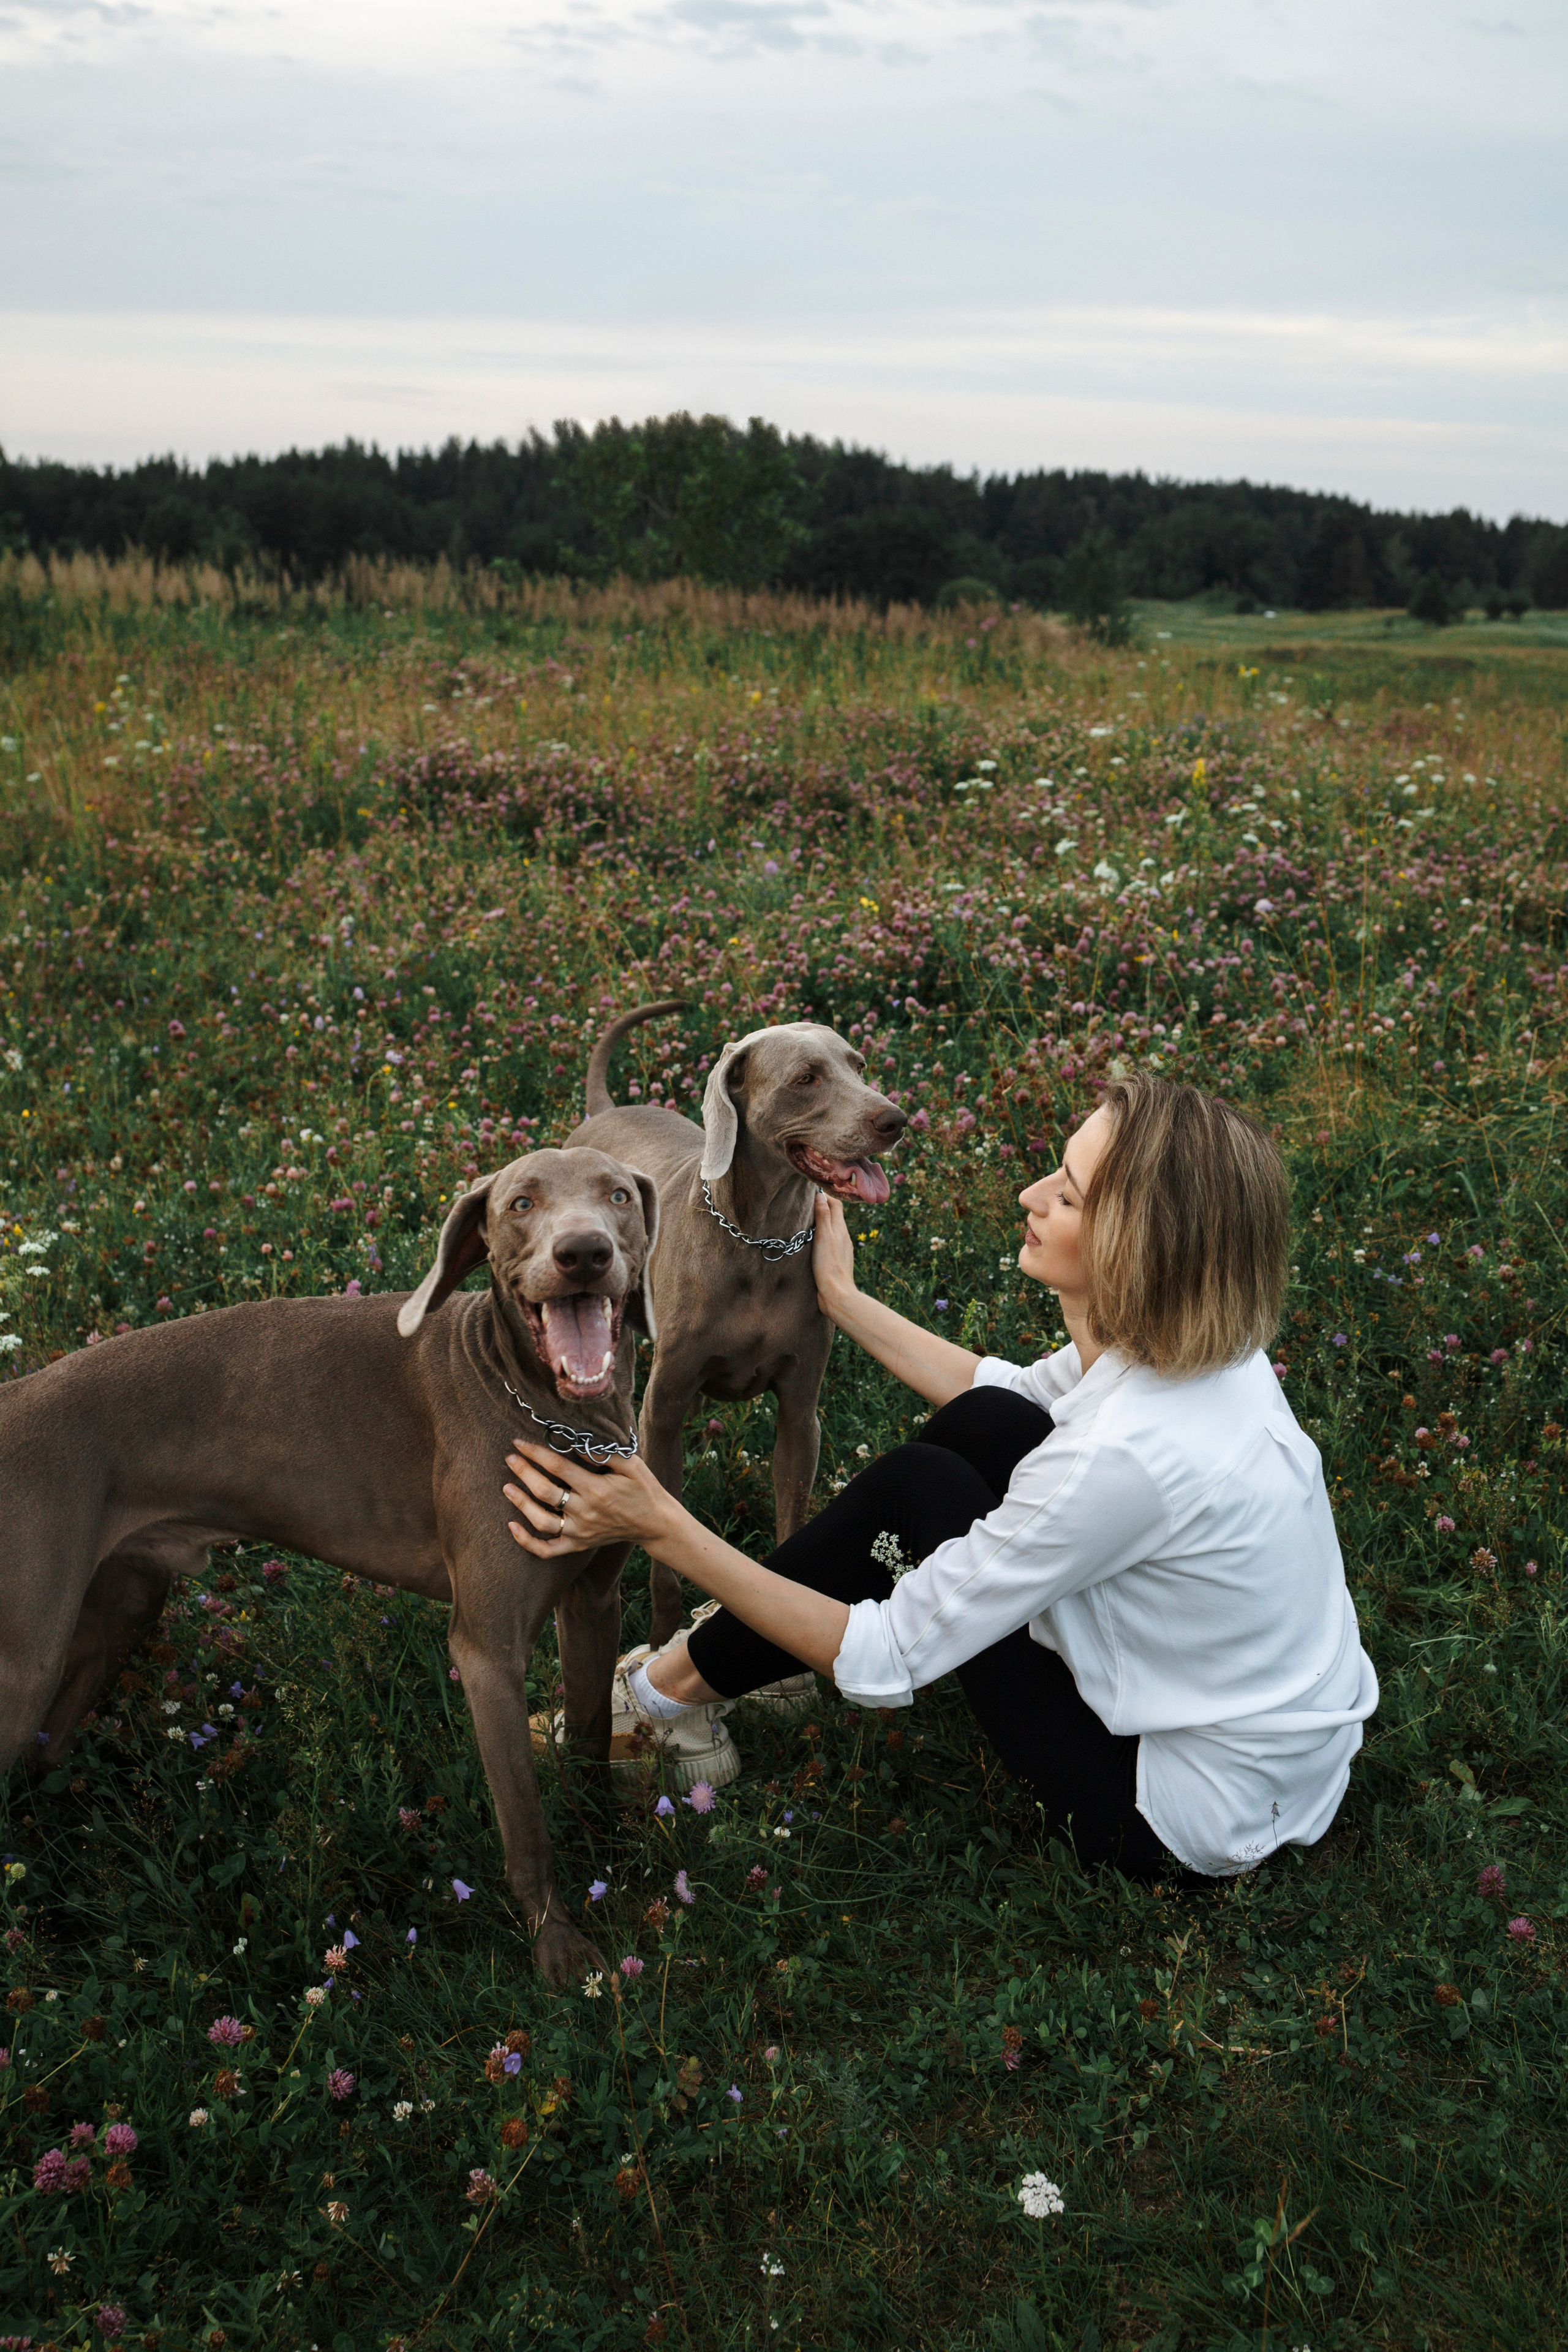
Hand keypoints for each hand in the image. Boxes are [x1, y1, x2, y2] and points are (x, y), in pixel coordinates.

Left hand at [502, 1441, 676, 1558]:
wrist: (655, 1523)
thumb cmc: (643, 1488)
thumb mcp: (631, 1465)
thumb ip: (604, 1453)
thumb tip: (575, 1443)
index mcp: (597, 1489)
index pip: (558, 1467)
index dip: (536, 1453)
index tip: (519, 1443)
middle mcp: (585, 1512)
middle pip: (545, 1492)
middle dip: (524, 1472)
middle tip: (509, 1459)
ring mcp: (580, 1532)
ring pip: (541, 1521)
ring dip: (520, 1503)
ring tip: (507, 1487)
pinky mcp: (578, 1545)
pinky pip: (547, 1549)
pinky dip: (526, 1541)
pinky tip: (512, 1526)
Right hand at [812, 1191, 857, 1319]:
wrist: (837, 1294)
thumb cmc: (829, 1265)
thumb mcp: (824, 1237)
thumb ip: (823, 1216)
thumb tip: (820, 1195)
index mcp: (841, 1229)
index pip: (836, 1204)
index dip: (825, 1196)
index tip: (811, 1192)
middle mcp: (843, 1237)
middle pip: (835, 1215)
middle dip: (823, 1206)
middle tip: (807, 1203)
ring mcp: (841, 1249)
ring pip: (832, 1229)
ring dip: (822, 1222)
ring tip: (807, 1220)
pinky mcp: (836, 1260)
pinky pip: (830, 1242)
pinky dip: (822, 1236)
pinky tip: (813, 1242)